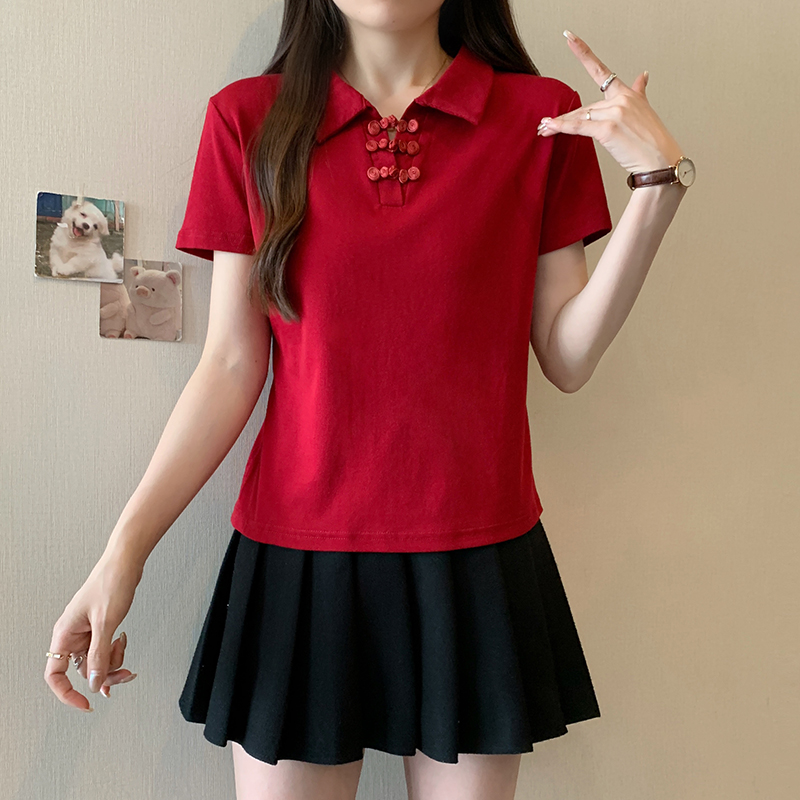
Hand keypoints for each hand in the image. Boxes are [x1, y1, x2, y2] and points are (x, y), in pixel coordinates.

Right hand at [45, 557, 140, 710]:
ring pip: (97, 661)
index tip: (86, 704)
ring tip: (124, 646)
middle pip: (83, 671)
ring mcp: (87, 632)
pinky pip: (105, 649)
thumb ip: (100, 655)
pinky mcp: (100, 627)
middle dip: (105, 674)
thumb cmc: (111, 582)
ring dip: (113, 661)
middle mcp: (72, 635)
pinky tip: (123, 640)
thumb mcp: (106, 622)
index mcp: (65, 635)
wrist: (126, 562)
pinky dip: (116, 650)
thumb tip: (95, 684)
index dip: (68, 694)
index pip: (55, 676)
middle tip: (125, 674)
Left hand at [537, 30, 684, 173]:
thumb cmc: (653, 141)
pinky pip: (578, 127)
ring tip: (543, 129)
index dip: (583, 53)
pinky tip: (549, 127)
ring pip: (579, 117)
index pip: (601, 71)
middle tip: (545, 124)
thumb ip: (639, 91)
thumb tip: (643, 74)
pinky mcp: (607, 129)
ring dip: (559, 124)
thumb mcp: (646, 110)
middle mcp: (621, 99)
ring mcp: (614, 113)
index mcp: (627, 93)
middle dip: (565, 118)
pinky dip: (561, 127)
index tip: (569, 38)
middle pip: (584, 108)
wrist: (660, 161)